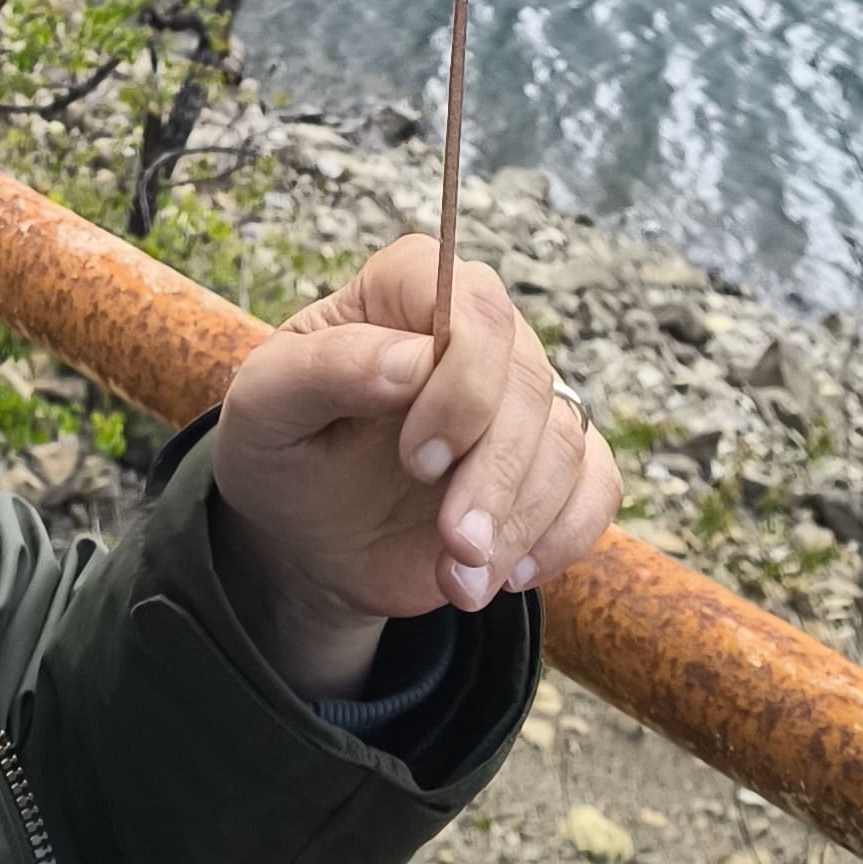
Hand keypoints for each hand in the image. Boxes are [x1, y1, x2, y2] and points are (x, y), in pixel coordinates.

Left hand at [207, 237, 621, 696]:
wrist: (307, 537)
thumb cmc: (282, 451)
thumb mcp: (265, 407)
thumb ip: (324, 368)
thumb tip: (411, 359)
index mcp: (406, 289)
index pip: (475, 305)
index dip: (463, 383)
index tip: (415, 458)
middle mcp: (477, 331)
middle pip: (529, 383)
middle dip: (496, 475)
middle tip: (453, 543)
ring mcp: (518, 399)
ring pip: (567, 442)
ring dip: (521, 521)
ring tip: (460, 574)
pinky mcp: (547, 464)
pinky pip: (597, 486)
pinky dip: (562, 537)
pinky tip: (505, 574)